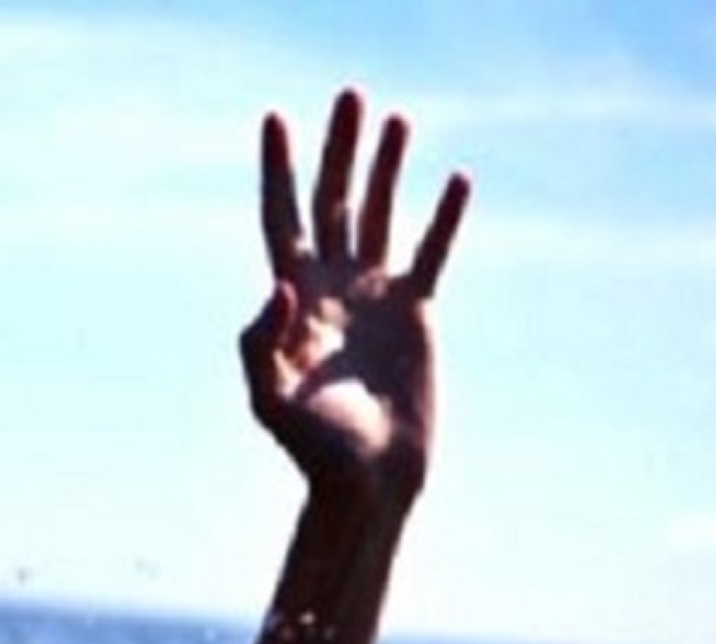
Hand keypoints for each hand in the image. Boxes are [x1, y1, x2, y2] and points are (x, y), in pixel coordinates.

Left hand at [242, 89, 470, 497]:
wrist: (368, 478)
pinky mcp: (416, 313)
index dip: (278, 169)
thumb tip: (279, 285)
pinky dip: (444, 218)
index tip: (274, 118)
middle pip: (333, 201)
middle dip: (339, 149)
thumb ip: (260, 345)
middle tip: (350, 93)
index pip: (282, 217)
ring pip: (380, 215)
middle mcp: (331, 288)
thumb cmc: (314, 450)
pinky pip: (431, 252)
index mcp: (291, 301)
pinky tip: (455, 179)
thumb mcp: (271, 401)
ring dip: (387, 168)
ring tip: (397, 118)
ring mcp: (374, 297)